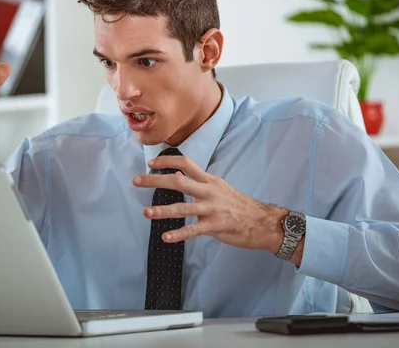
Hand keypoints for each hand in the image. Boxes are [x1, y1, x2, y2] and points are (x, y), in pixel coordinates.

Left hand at [132, 155, 289, 252]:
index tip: (150, 162)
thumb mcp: (220, 188)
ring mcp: (212, 208)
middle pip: (178, 180)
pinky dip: (178, 234)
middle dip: (155, 180)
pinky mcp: (215, 226)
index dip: (167, 161)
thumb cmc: (239, 206)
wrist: (261, 222)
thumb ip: (201, 183)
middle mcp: (209, 191)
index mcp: (209, 180)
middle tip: (136, 181)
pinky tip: (165, 237)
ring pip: (183, 207)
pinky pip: (193, 230)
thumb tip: (179, 177)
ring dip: (162, 210)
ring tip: (146, 213)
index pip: (185, 163)